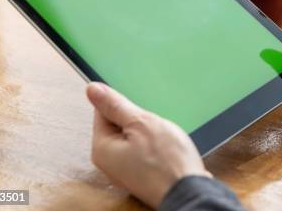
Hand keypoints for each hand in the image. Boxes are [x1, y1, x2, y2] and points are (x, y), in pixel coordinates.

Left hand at [86, 82, 210, 208]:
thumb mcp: (141, 123)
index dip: (122, 103)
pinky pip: (144, 149)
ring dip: (149, 130)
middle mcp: (110, 161)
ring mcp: (127, 169)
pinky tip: (167, 146)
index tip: (137, 103)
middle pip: (119, 125)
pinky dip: (155, 143)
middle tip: (153, 122)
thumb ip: (116, 106)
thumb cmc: (167, 163)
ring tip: (162, 136)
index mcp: (102, 148)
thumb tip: (92, 90)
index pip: (102, 111)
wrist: (190, 191)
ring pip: (135, 136)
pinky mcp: (143, 173)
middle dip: (138, 118)